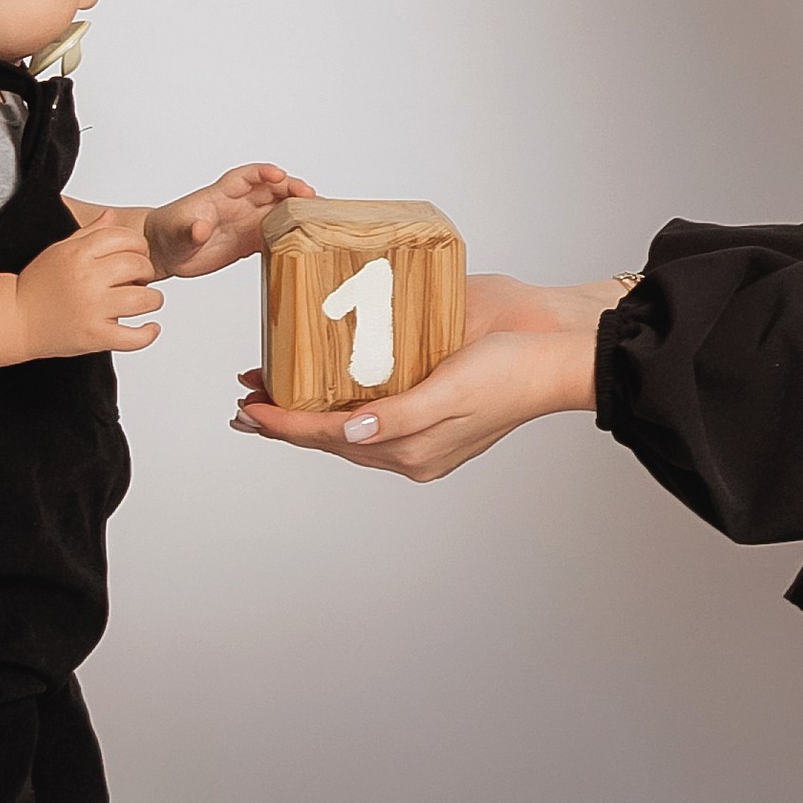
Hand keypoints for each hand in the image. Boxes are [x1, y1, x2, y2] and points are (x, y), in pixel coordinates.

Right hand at [16, 215, 165, 358]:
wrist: (14, 319)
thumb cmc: (37, 285)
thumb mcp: (59, 251)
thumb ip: (89, 233)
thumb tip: (112, 216)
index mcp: (78, 254)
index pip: (124, 238)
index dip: (139, 245)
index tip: (139, 255)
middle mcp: (86, 278)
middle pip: (138, 265)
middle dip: (147, 271)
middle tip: (142, 279)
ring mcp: (92, 309)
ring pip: (143, 299)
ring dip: (153, 300)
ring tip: (147, 301)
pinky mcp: (94, 336)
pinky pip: (133, 337)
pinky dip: (148, 333)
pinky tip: (150, 327)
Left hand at [146, 163, 313, 280]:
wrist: (162, 251)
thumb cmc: (166, 234)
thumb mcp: (175, 231)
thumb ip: (189, 229)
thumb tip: (200, 229)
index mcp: (220, 195)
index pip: (247, 176)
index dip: (264, 173)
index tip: (280, 175)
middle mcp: (237, 205)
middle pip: (271, 190)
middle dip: (291, 190)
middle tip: (311, 197)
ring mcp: (244, 222)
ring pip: (277, 210)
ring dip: (296, 211)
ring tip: (318, 215)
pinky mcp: (247, 241)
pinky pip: (274, 233)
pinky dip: (290, 233)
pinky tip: (304, 238)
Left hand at [230, 276, 618, 481]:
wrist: (557, 351)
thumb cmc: (512, 373)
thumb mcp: (451, 394)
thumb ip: (399, 417)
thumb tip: (350, 432)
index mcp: (414, 451)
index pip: (330, 436)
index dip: (284, 423)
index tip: (249, 406)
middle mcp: (411, 444)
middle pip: (331, 436)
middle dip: (285, 420)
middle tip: (245, 401)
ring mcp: (421, 424)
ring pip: (347, 424)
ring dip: (308, 409)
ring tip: (271, 391)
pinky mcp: (430, 398)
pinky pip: (373, 407)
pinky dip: (340, 395)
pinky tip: (326, 379)